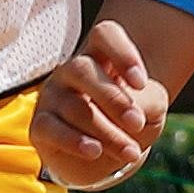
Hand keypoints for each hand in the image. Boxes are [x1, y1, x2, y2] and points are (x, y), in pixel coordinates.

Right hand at [31, 17, 166, 187]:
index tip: (141, 84)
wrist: (109, 158)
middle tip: (137, 124)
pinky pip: (51, 128)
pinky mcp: (41, 125)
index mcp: (101, 56)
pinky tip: (95, 151)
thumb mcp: (152, 107)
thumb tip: (131, 112)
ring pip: (74, 107)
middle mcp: (71, 71)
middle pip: (82, 69)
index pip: (105, 35)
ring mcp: (52, 96)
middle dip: (113, 99)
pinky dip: (74, 141)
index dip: (122, 53)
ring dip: (107, 132)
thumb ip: (147, 102)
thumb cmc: (131, 122)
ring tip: (131, 152)